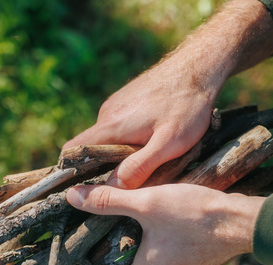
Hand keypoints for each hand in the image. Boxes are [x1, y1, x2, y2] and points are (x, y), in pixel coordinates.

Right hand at [62, 59, 215, 188]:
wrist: (199, 69)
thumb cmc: (187, 107)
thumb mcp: (168, 144)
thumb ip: (139, 167)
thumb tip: (114, 187)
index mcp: (111, 126)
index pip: (73, 150)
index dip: (73, 171)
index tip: (88, 188)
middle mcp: (107, 114)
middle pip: (92, 148)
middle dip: (107, 167)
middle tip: (132, 180)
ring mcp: (117, 105)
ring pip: (109, 138)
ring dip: (123, 152)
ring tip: (151, 156)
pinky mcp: (128, 100)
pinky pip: (120, 126)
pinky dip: (131, 138)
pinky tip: (155, 138)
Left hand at [67, 183, 265, 264]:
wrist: (244, 221)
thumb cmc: (194, 215)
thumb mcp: (147, 203)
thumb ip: (109, 201)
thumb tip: (73, 197)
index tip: (88, 257)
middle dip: (118, 254)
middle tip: (107, 229)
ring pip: (153, 264)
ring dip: (142, 246)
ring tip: (135, 219)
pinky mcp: (199, 261)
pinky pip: (173, 256)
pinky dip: (163, 242)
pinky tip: (165, 219)